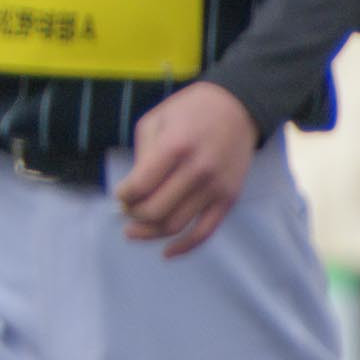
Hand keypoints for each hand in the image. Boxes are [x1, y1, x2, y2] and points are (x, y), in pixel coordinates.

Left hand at [118, 81, 258, 257]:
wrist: (239, 106)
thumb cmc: (191, 110)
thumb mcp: (157, 119)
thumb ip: (142, 155)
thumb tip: (133, 191)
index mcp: (176, 146)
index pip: (140, 186)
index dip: (123, 195)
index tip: (121, 193)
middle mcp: (198, 170)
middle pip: (155, 211)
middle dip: (133, 215)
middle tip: (127, 210)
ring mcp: (216, 187)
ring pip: (176, 225)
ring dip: (149, 233)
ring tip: (134, 231)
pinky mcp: (229, 198)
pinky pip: (205, 232)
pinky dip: (184, 247)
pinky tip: (166, 252)